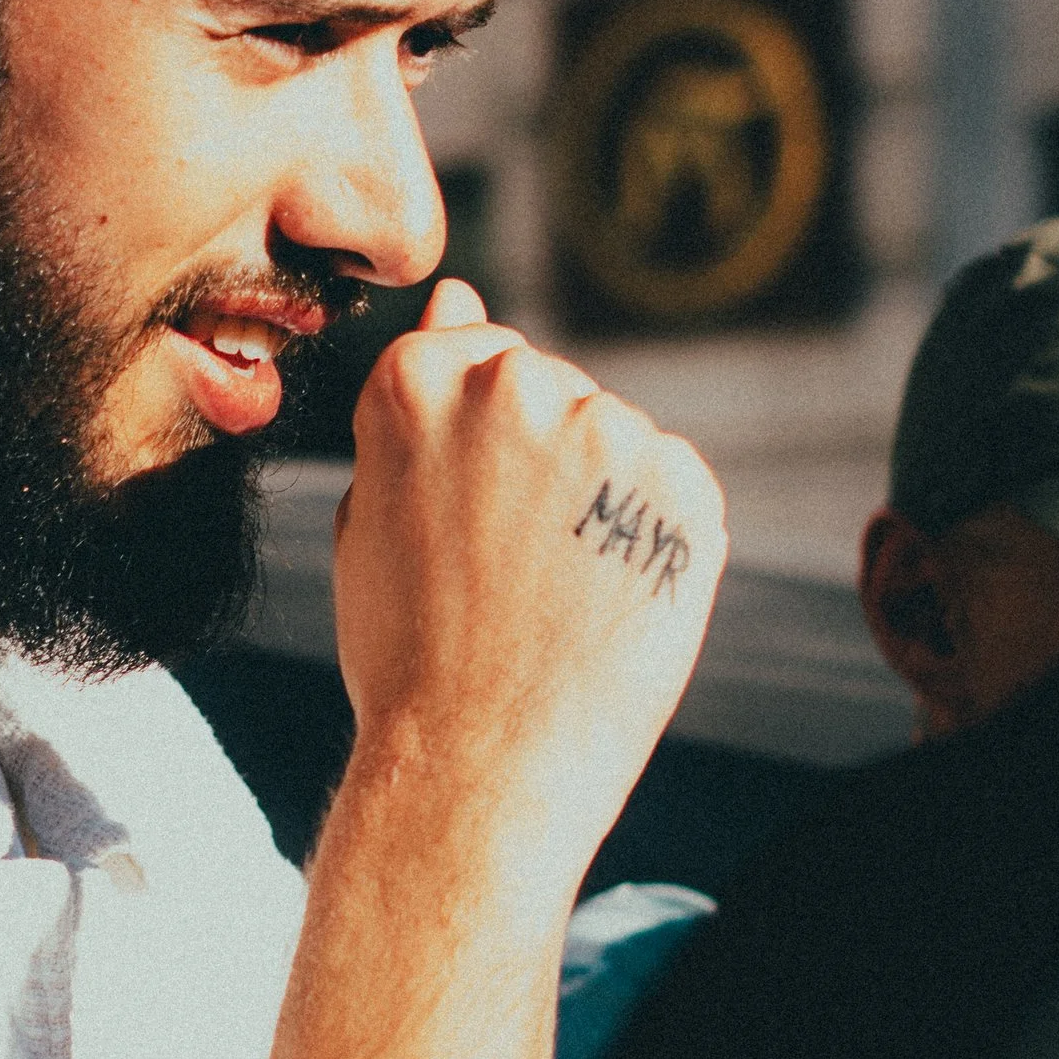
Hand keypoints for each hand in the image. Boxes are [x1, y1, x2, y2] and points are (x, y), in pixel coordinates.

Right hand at [334, 279, 724, 889]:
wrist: (477, 764)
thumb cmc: (408, 652)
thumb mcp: (373, 509)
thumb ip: (418, 397)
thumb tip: (459, 294)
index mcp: (418, 379)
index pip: (473, 348)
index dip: (477, 441)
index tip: (469, 511)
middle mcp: (516, 385)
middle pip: (549, 390)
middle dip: (540, 461)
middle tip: (508, 568)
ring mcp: (608, 430)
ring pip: (613, 444)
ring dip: (600, 502)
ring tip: (555, 598)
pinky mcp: (685, 484)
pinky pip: (673, 492)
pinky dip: (655, 541)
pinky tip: (608, 605)